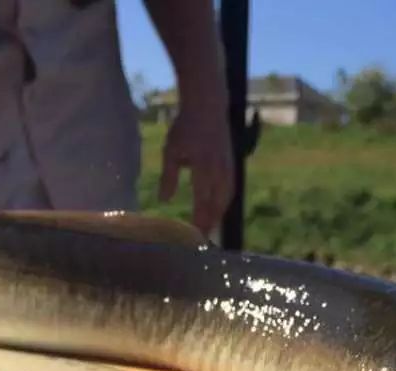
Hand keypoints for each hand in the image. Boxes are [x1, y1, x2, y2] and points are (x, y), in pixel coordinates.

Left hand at [159, 102, 233, 236]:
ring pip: (225, 199)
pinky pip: (230, 190)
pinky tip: (218, 209)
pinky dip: (224, 203)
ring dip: (218, 215)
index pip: (201, 201)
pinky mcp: (232, 166)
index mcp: (203, 168)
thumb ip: (169, 177)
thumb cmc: (185, 129)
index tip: (192, 234)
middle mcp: (219, 172)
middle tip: (201, 238)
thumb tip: (163, 201)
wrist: (208, 108)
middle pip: (216, 204)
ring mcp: (228, 169)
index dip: (198, 219)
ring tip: (209, 227)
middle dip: (209, 222)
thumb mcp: (171, 151)